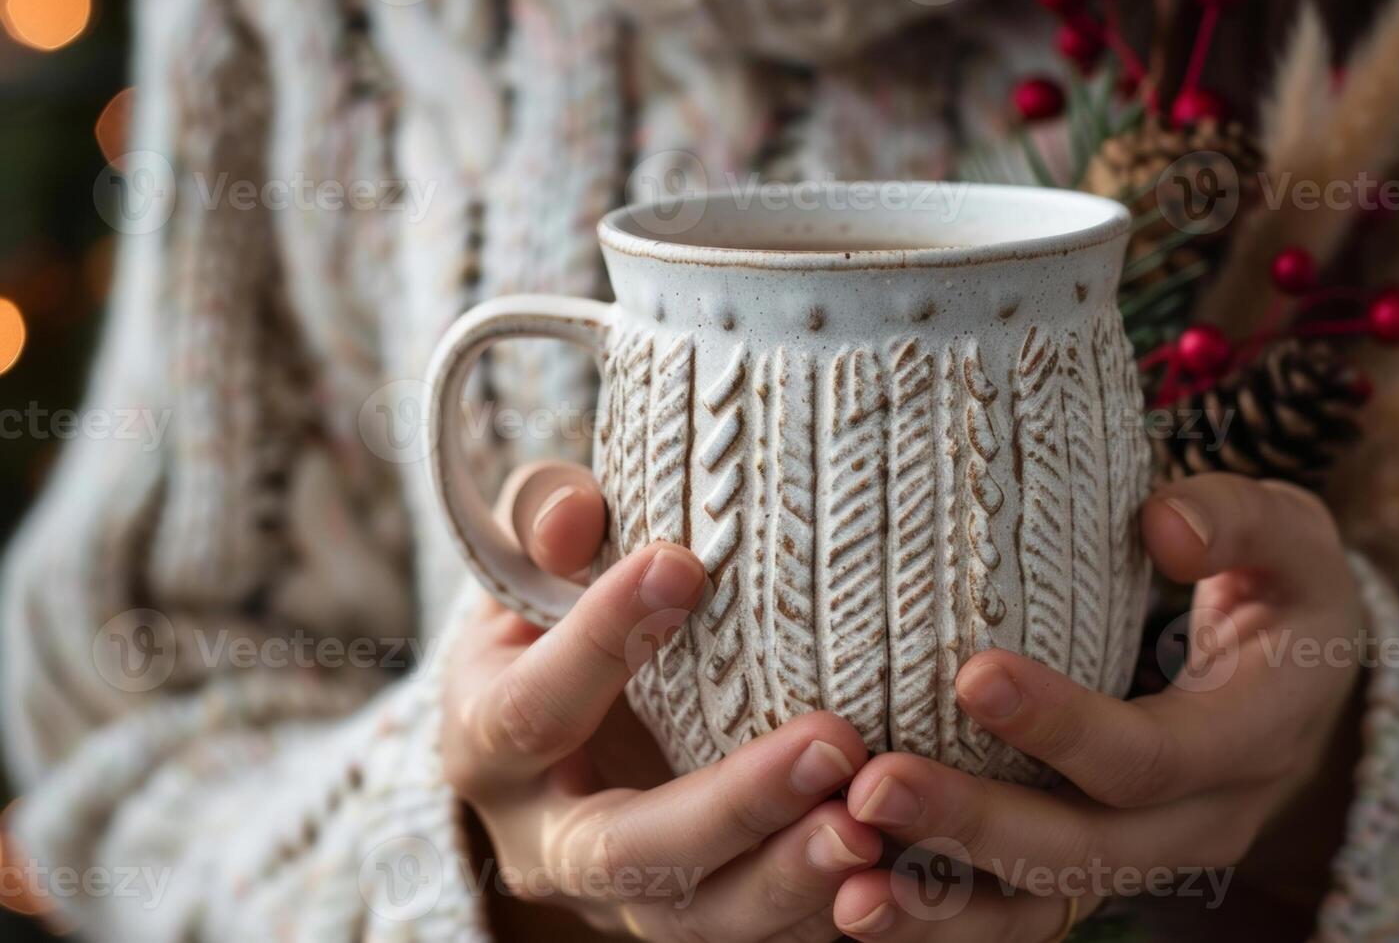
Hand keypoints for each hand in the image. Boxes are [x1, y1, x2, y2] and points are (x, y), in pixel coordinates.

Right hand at [441, 462, 881, 941]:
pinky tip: (894, 873)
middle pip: (626, 849)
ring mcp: (621, 899)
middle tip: (831, 743)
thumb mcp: (529, 567)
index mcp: (488, 746)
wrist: (558, 730)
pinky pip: (761, 939)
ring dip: (791, 879)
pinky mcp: (696, 919)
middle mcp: (545, 844)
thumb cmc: (551, 620)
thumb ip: (545, 525)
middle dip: (731, 807)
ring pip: (700, 918)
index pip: (532, 708)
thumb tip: (575, 516)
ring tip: (870, 828)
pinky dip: (827, 915)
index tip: (683, 564)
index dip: (598, 642)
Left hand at [830, 474, 1367, 939]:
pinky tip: (854, 905)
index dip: (1064, 725)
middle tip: (872, 790)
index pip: (1153, 755)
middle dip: (974, 826)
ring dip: (942, 906)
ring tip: (846, 891)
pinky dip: (940, 919)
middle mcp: (1205, 822)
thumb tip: (1162, 525)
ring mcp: (1149, 859)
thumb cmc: (1283, 589)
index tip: (971, 675)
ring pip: (1045, 906)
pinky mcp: (1097, 871)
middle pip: (1083, 849)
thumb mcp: (1290, 537)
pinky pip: (1020, 915)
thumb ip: (1236, 517)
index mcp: (1255, 738)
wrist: (1308, 682)